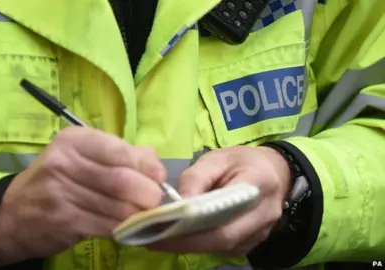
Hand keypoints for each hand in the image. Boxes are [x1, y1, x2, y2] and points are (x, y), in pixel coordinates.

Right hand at [0, 127, 165, 266]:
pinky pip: (106, 225)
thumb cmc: (54, 180)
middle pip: (122, 180)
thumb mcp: (79, 157)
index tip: (158, 176)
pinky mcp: (64, 221)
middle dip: (147, 192)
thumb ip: (118, 154)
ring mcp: (62, 193)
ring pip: (117, 206)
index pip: (119, 149)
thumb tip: (153, 160)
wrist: (12, 214)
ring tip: (143, 213)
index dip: (146, 165)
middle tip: (154, 200)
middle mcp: (64, 163)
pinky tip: (126, 225)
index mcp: (73, 140)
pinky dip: (123, 228)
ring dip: (138, 213)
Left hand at [146, 146, 291, 256]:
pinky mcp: (254, 242)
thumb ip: (196, 178)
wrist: (274, 172)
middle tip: (153, 239)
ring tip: (161, 238)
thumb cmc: (242, 161)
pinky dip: (201, 245)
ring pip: (223, 247)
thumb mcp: (217, 158)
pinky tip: (182, 238)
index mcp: (257, 184)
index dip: (192, 226)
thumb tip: (178, 203)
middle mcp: (264, 213)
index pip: (224, 212)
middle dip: (185, 242)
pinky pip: (225, 249)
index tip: (161, 226)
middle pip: (223, 238)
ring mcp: (262, 232)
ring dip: (190, 245)